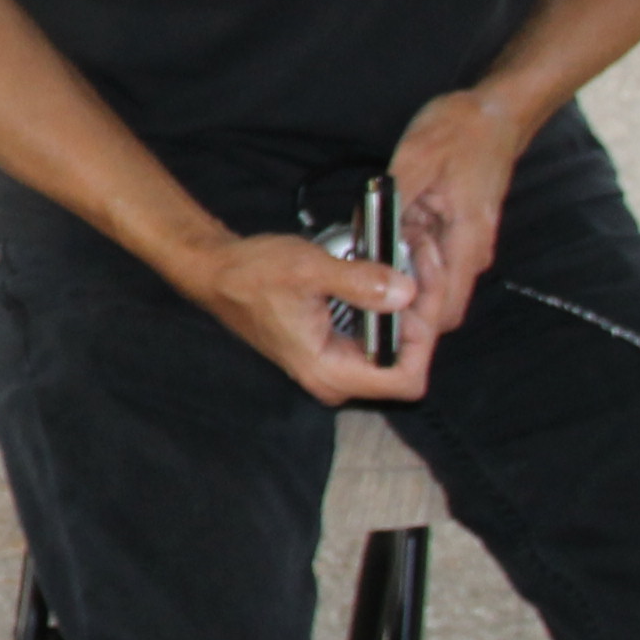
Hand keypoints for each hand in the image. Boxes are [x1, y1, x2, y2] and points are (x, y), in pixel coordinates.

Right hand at [184, 229, 427, 405]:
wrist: (217, 273)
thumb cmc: (253, 274)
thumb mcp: (309, 271)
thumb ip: (361, 282)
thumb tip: (407, 291)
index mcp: (329, 371)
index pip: (404, 378)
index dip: (421, 338)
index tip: (418, 292)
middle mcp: (335, 378)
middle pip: (405, 361)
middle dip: (421, 313)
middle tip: (421, 265)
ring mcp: (335, 365)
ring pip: (395, 347)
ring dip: (409, 306)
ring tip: (412, 261)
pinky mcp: (334, 349)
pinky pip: (377, 336)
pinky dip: (390, 306)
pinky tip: (392, 273)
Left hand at [387, 87, 534, 344]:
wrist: (495, 113)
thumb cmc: (463, 131)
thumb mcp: (416, 159)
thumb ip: (392, 203)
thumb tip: (368, 236)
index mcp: (467, 241)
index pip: (446, 309)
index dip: (411, 323)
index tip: (376, 319)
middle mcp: (470, 251)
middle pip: (435, 303)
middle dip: (397, 299)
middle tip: (361, 279)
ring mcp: (463, 243)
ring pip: (427, 280)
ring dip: (398, 272)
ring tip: (368, 250)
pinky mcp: (453, 232)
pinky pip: (425, 256)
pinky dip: (402, 251)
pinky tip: (381, 234)